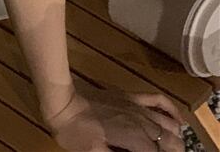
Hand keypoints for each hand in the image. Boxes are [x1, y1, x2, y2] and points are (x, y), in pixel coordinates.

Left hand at [43, 86, 186, 151]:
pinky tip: (180, 121)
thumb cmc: (76, 133)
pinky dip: (172, 111)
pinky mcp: (131, 97)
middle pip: (170, 143)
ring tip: (173, 149)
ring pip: (168, 125)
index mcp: (135, 139)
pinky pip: (158, 100)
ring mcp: (138, 108)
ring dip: (175, 139)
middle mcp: (142, 122)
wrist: (63, 103)